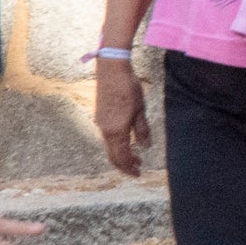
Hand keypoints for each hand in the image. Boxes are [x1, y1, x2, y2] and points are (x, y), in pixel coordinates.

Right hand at [93, 58, 150, 175]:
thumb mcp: (140, 110)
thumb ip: (142, 130)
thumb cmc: (129, 89)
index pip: (121, 157)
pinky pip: (107, 137)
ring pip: (109, 146)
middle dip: (125, 165)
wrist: (112, 71)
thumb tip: (145, 147)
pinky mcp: (100, 116)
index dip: (129, 167)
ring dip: (121, 154)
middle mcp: (105, 130)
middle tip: (137, 169)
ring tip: (135, 157)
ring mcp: (101, 123)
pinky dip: (116, 145)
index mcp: (116, 130)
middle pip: (113, 155)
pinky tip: (126, 142)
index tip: (138, 173)